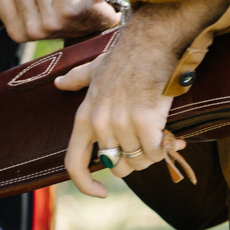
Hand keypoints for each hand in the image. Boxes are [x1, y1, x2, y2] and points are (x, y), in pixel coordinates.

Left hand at [55, 0, 229, 196]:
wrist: (153, 38)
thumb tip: (59, 83)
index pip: (73, 164)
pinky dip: (166, 148)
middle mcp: (99, 123)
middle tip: (147, 144)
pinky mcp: (145, 121)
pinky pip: (157, 152)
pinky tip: (170, 134)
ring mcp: (121, 123)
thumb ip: (76, 79)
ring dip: (153, 153)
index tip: (101, 191)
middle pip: (117, 166)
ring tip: (160, 133)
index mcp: (84, 116)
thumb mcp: (94, 67)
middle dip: (134, 161)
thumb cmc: (127, 53)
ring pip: (140, 161)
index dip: (85, 185)